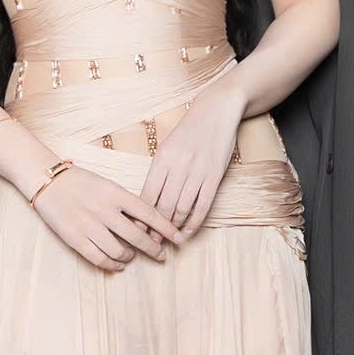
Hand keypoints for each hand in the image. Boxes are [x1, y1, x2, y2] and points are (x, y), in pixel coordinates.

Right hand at [32, 165, 185, 271]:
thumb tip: (147, 223)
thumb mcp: (108, 185)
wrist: (48, 182)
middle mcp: (104, 210)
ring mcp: (89, 226)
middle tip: (161, 255)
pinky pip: (99, 259)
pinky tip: (118, 264)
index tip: (177, 238)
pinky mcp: (75, 239)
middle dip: (154, 249)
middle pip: (138, 236)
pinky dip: (113, 265)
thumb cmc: (80, 182)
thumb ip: (126, 202)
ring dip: (131, 257)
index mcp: (116, 193)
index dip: (166, 228)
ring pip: (120, 251)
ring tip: (132, 256)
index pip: (149, 213)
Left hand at [141, 77, 242, 232]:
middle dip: (156, 228)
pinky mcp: (215, 176)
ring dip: (175, 227)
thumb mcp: (168, 146)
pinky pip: (203, 205)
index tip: (137, 231)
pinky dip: (195, 222)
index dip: (141, 217)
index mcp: (162, 159)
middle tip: (152, 243)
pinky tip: (189, 231)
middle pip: (164, 206)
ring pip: (183, 208)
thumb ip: (160, 171)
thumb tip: (150, 200)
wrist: (216, 111)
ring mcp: (198, 172)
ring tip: (170, 239)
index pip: (148, 195)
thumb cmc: (189, 130)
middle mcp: (178, 166)